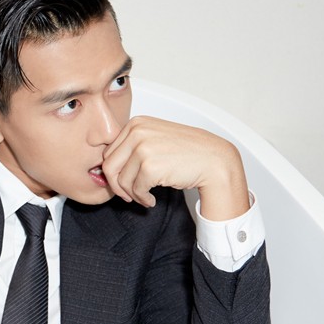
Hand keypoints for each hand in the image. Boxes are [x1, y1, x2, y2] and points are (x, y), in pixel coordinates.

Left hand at [101, 116, 249, 220]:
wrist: (214, 160)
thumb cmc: (188, 153)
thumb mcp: (156, 139)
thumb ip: (133, 147)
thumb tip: (108, 167)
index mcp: (136, 123)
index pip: (109, 152)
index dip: (114, 172)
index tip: (124, 182)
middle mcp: (137, 132)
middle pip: (109, 166)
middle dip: (118, 185)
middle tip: (130, 194)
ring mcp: (143, 148)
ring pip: (120, 181)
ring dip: (131, 194)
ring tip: (144, 197)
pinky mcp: (150, 166)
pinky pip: (135, 190)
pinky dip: (142, 199)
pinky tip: (152, 199)